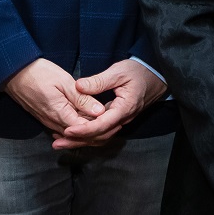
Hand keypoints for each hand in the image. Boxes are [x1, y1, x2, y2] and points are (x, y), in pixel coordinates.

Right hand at [2, 58, 106, 134]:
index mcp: (61, 114)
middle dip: (98, 134)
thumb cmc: (38, 73)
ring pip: (72, 134)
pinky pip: (64, 130)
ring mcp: (49, 123)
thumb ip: (82, 98)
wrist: (13, 74)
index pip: (86, 130)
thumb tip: (99, 112)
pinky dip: (77, 129)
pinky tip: (86, 123)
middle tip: (115, 127)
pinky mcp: (46, 119)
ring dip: (88, 132)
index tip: (117, 122)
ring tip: (106, 126)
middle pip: (80, 136)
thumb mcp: (63, 81)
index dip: (102, 128)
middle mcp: (54, 123)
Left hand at [52, 59, 167, 148]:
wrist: (155, 75)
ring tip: (61, 141)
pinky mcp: (117, 119)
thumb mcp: (118, 72)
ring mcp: (121, 121)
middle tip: (57, 142)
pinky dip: (88, 134)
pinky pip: (102, 130)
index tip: (67, 130)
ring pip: (100, 136)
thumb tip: (78, 86)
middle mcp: (123, 119)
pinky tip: (74, 133)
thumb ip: (98, 81)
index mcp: (124, 109)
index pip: (102, 125)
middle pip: (99, 136)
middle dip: (78, 141)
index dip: (84, 130)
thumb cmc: (138, 72)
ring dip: (81, 140)